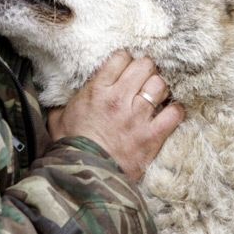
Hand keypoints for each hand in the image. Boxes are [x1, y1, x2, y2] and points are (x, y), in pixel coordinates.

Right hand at [47, 51, 183, 181]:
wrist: (83, 175)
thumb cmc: (69, 147)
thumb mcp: (58, 118)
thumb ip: (63, 104)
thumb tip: (59, 100)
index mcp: (97, 90)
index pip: (121, 58)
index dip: (126, 60)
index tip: (126, 67)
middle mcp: (119, 99)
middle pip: (144, 66)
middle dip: (146, 69)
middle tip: (144, 78)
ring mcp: (138, 117)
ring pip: (160, 85)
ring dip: (160, 87)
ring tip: (156, 94)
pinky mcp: (152, 136)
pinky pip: (174, 114)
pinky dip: (175, 111)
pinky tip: (170, 112)